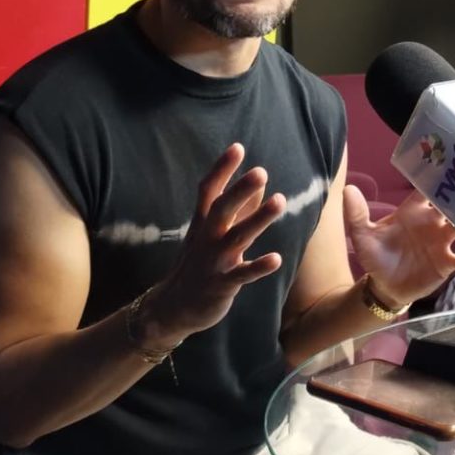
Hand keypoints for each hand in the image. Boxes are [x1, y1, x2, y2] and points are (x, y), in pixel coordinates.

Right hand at [135, 144, 285, 344]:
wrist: (174, 307)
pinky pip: (241, 275)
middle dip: (239, 190)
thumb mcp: (213, 234)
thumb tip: (260, 182)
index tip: (237, 147)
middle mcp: (206, 238)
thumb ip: (239, 209)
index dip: (222, 170)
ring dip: (258, 219)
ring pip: (236, 237)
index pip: (209, 190)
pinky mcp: (221, 285)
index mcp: (203, 224)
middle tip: (260, 171)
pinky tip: (276, 258)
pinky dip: (258, 267)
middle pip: (221, 209)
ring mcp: (213, 262)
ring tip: (280, 201)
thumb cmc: (199, 264)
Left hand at [343, 187, 454, 309]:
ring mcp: (440, 242)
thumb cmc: (376, 256)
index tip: (448, 166)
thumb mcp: (363, 236)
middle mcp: (430, 222)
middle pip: (449, 204)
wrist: (384, 286)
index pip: (427, 189)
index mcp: (412, 211)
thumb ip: (357, 214)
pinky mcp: (445, 262)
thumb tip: (348, 189)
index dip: (437, 178)